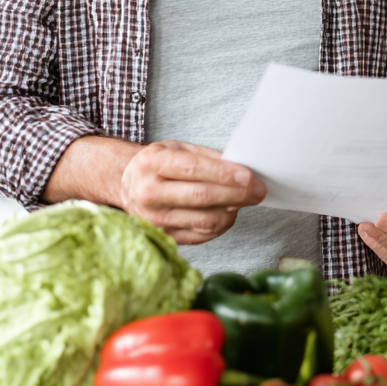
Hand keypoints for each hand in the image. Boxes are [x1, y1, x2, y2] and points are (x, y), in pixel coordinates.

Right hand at [119, 140, 266, 244]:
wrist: (127, 185)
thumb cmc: (158, 164)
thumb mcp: (178, 148)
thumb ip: (208, 157)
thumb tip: (241, 168)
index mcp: (152, 163)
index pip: (193, 169)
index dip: (224, 174)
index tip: (249, 176)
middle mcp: (148, 192)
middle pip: (201, 196)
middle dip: (237, 193)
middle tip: (259, 190)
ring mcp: (154, 219)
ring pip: (205, 220)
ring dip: (233, 210)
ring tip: (245, 199)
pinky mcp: (163, 236)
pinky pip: (202, 235)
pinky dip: (222, 224)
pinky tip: (229, 212)